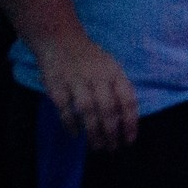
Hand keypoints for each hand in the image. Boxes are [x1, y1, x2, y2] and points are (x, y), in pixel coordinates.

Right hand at [36, 31, 137, 149]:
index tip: (129, 140)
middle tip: (112, 148)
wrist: (59, 38)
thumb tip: (126, 120)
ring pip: (87, 110)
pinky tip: (75, 134)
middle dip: (112, 132)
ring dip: (93, 132)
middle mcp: (98, 77)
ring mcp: (76, 80)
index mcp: (115, 74)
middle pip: (108, 109)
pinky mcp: (56, 83)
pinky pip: (64, 107)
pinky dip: (70, 122)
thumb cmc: (91, 59)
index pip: (128, 101)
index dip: (130, 123)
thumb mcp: (111, 68)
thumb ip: (118, 90)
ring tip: (97, 147)